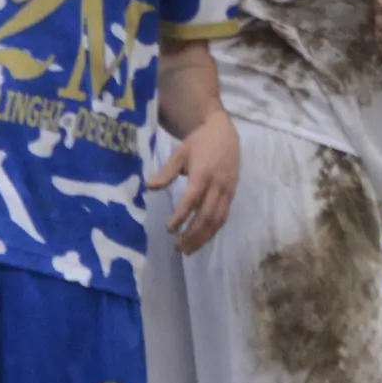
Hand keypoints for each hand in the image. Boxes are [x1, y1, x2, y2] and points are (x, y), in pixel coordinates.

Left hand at [153, 108, 241, 252]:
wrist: (224, 133)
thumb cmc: (199, 143)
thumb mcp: (180, 153)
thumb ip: (166, 172)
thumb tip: (148, 187)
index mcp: (203, 173)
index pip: (193, 199)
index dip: (182, 216)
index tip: (169, 229)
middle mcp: (218, 184)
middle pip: (207, 215)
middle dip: (193, 234)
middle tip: (178, 246)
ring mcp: (228, 191)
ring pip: (218, 220)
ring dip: (203, 237)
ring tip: (188, 249)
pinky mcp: (233, 194)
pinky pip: (224, 217)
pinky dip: (213, 231)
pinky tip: (201, 239)